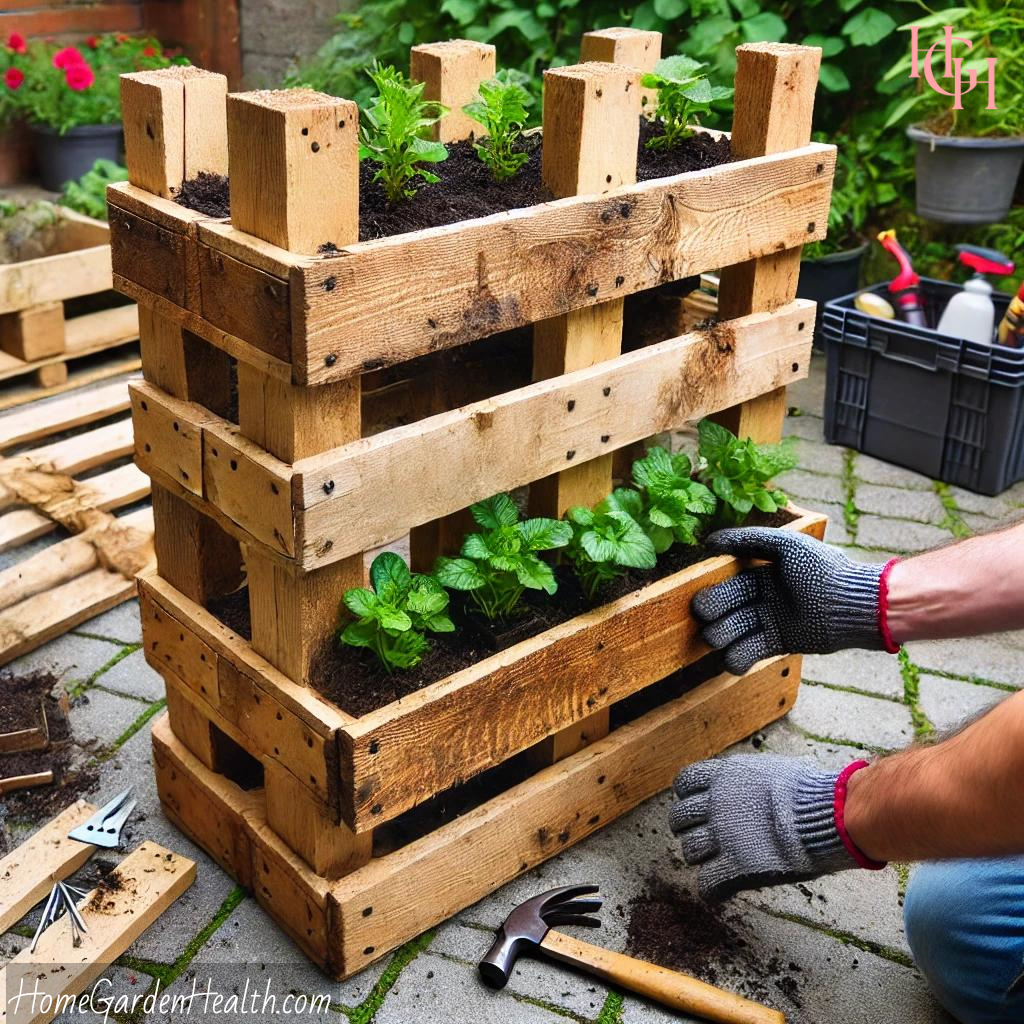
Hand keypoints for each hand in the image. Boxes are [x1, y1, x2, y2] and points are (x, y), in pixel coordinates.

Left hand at [669, 754, 873, 901]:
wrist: (826, 815)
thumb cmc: (811, 791)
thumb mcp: (776, 770)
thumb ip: (756, 778)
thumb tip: (765, 778)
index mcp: (725, 776)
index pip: (685, 783)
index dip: (688, 797)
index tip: (698, 805)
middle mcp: (716, 804)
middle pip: (679, 818)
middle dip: (687, 829)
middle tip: (703, 837)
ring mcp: (722, 836)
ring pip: (689, 851)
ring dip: (700, 858)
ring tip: (715, 862)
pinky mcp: (735, 867)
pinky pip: (707, 884)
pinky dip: (712, 890)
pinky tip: (722, 890)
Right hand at [692, 528, 893, 674]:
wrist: (854, 605)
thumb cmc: (822, 569)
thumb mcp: (787, 546)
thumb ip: (749, 539)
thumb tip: (710, 542)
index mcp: (763, 572)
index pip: (728, 583)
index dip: (713, 593)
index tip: (699, 602)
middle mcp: (763, 596)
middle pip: (727, 607)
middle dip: (714, 614)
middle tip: (706, 618)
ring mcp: (770, 621)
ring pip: (735, 631)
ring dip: (722, 637)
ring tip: (716, 638)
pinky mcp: (779, 643)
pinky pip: (750, 653)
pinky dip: (738, 659)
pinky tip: (732, 660)